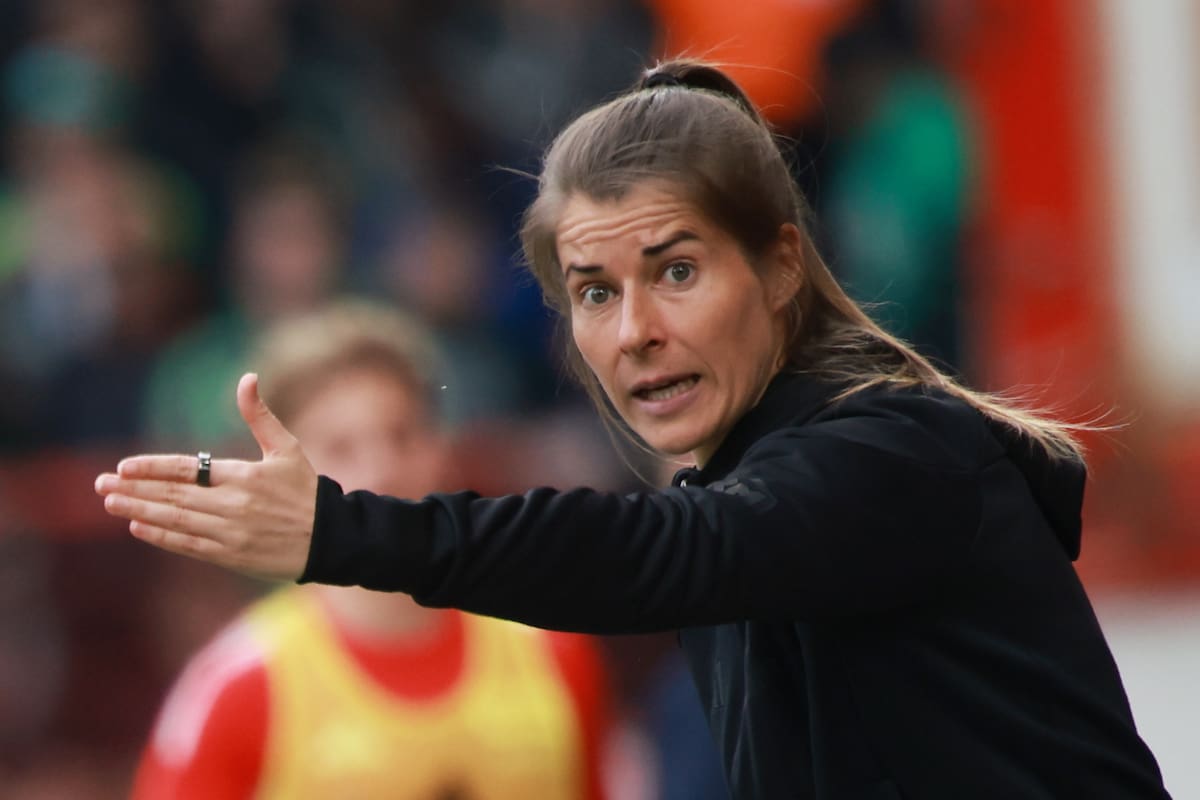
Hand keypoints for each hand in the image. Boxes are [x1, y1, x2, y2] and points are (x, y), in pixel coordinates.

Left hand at [95, 373, 317, 580]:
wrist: (330, 540)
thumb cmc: (306, 491)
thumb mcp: (288, 448)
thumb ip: (261, 416)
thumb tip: (247, 377)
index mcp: (244, 477)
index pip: (187, 469)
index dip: (153, 468)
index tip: (123, 466)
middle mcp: (233, 505)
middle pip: (173, 496)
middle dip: (134, 489)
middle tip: (101, 484)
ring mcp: (230, 533)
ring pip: (175, 521)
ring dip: (139, 511)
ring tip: (111, 503)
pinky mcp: (231, 555)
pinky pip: (188, 545)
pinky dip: (162, 536)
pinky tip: (139, 526)